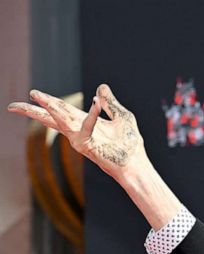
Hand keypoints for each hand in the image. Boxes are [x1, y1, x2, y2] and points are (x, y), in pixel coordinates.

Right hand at [7, 84, 146, 180]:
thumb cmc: (130, 144)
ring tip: (36, 95)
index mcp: (84, 122)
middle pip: (51, 117)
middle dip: (33, 110)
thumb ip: (110, 102)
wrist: (136, 163)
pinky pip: (86, 126)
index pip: (60, 110)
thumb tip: (102, 86)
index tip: (32, 94)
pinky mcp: (87, 146)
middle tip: (12, 106)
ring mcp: (80, 139)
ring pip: (60, 119)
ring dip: (50, 106)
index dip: (46, 102)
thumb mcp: (121, 116)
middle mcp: (78, 130)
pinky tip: (95, 101)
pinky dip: (91, 114)